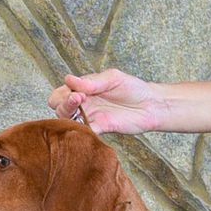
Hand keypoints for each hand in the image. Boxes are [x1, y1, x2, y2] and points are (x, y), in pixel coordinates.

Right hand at [48, 69, 165, 134]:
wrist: (151, 104)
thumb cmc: (133, 88)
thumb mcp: (112, 78)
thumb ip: (92, 81)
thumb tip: (69, 79)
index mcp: (84, 90)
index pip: (60, 93)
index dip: (62, 93)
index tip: (76, 91)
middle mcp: (84, 105)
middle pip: (58, 108)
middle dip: (63, 104)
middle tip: (78, 98)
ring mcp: (91, 118)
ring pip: (67, 121)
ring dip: (69, 115)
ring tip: (81, 106)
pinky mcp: (101, 129)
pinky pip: (85, 132)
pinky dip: (81, 129)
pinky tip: (86, 122)